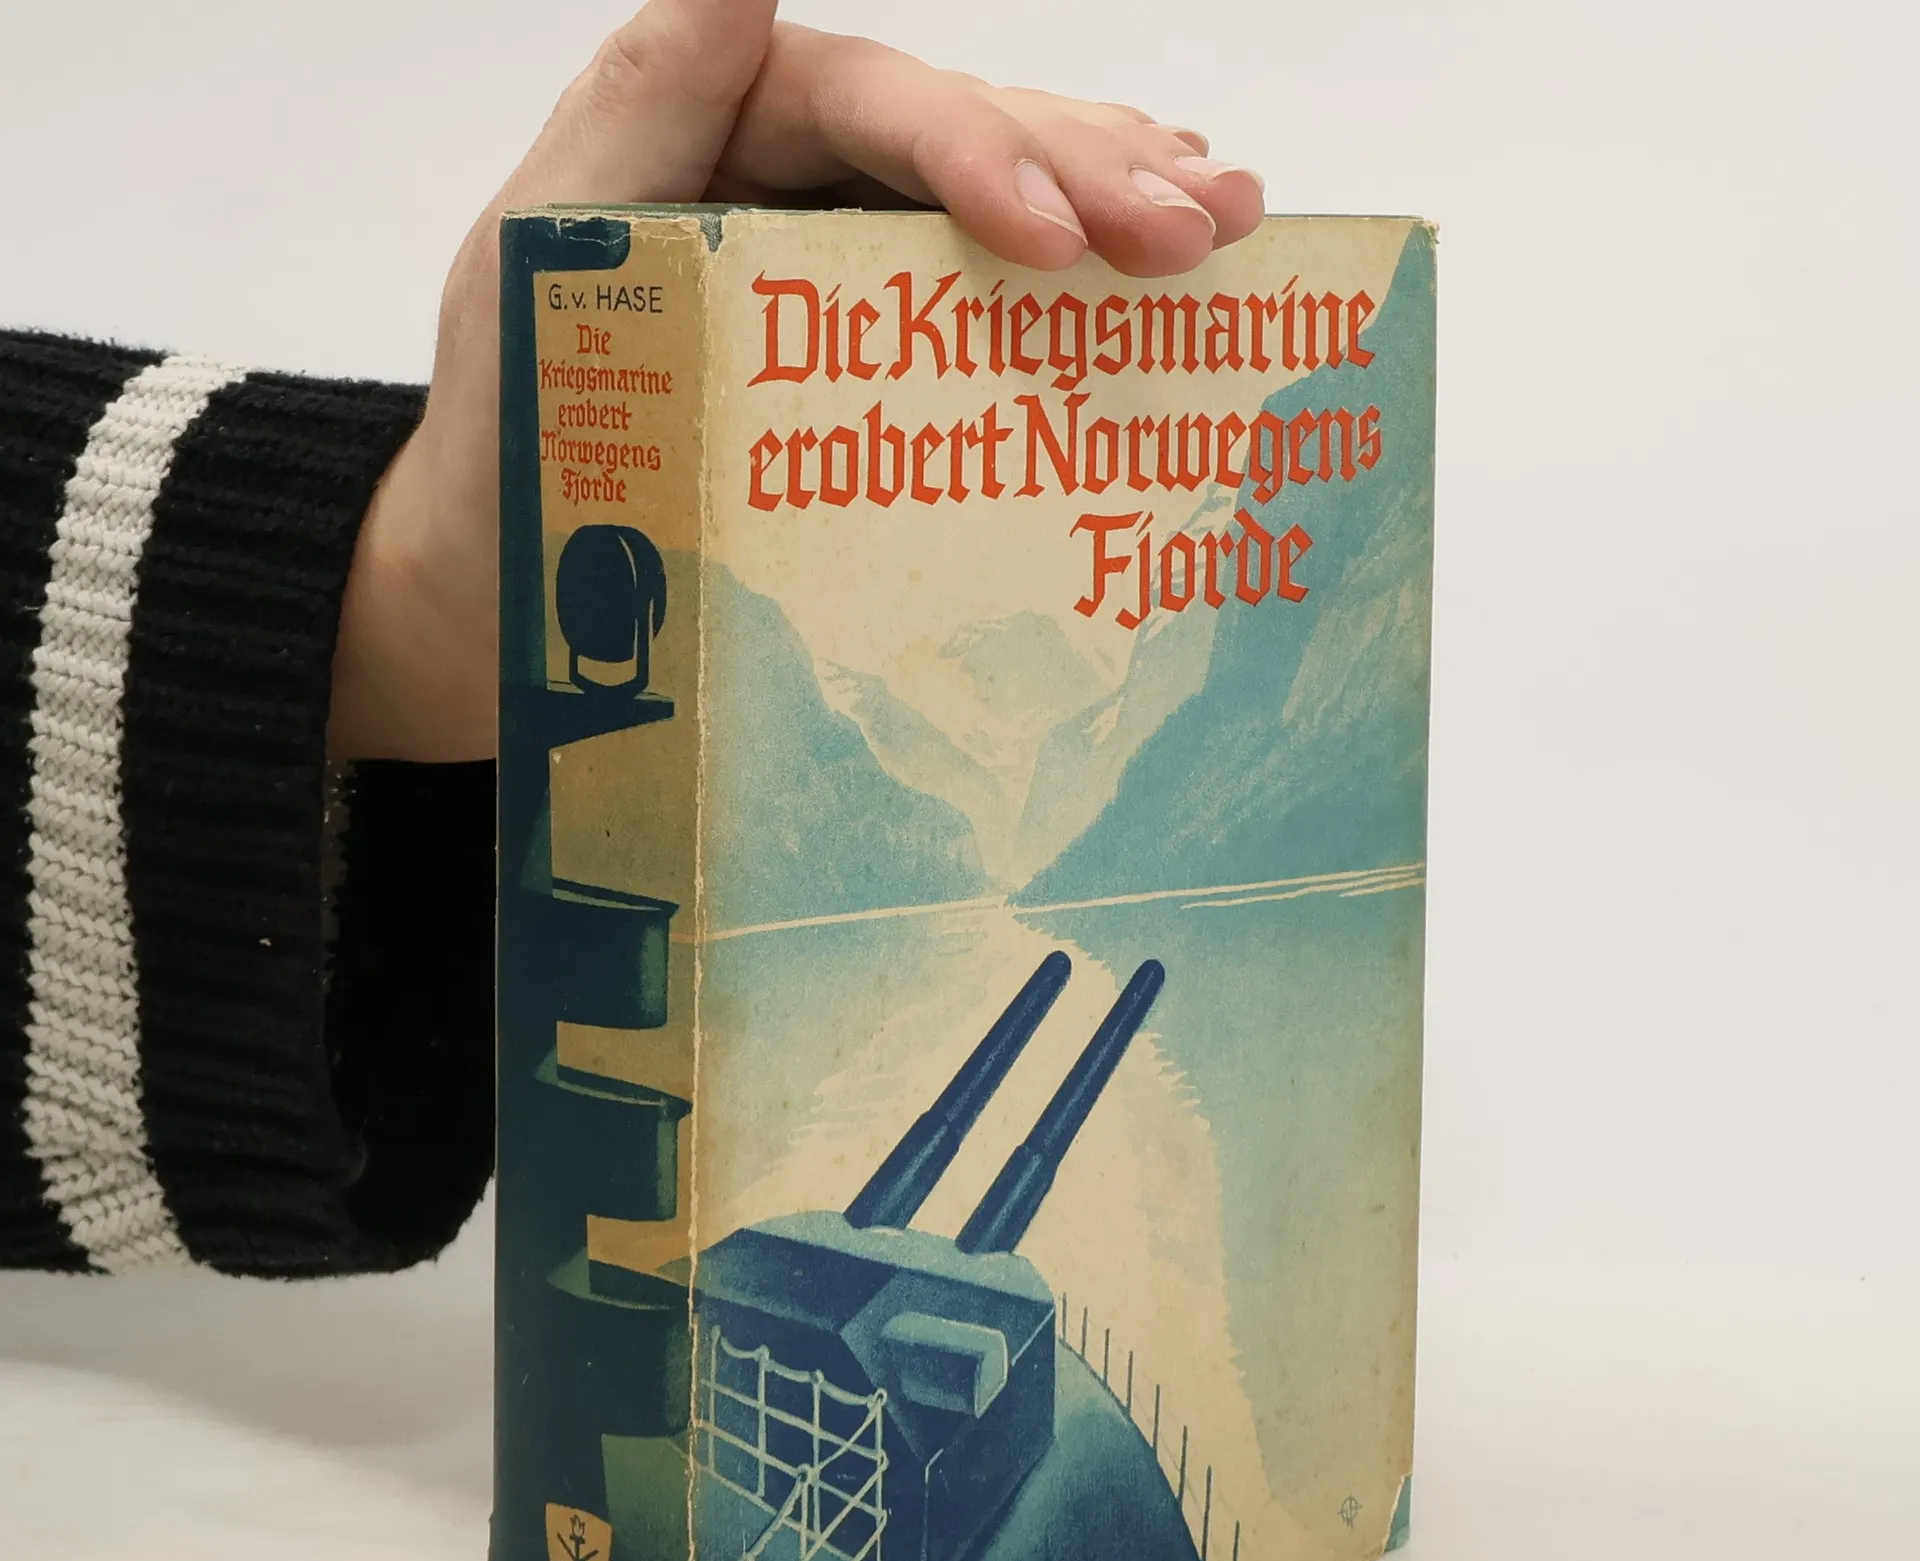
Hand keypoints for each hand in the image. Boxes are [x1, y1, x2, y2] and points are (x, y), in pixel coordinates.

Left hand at [330, 0, 1266, 760]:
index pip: (877, 107)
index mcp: (734, 131)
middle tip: (1201, 228)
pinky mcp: (892, 361)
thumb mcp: (536, 256)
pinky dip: (1093, 289)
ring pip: (1013, 204)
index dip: (981, 153)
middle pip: (975, 141)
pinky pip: (1003, 304)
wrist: (514, 591)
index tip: (1059, 235)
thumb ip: (636, 111)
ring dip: (1126, 203)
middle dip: (1095, 174)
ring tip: (1230, 223)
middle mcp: (812, 181)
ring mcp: (862, 270)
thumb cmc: (510, 432)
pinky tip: (1179, 281)